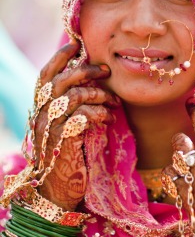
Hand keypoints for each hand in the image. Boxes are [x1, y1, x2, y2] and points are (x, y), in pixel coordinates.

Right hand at [32, 41, 119, 210]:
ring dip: (99, 95)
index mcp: (41, 109)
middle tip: (106, 71)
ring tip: (113, 103)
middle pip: (61, 81)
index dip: (59, 58)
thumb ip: (70, 106)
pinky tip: (108, 121)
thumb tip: (89, 82)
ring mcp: (51, 128)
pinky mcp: (64, 141)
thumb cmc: (65, 155)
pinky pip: (82, 116)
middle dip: (86, 70)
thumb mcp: (63, 126)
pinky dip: (99, 114)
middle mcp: (42, 115)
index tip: (76, 45)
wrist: (56, 191)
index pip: (45, 76)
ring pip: (74, 96)